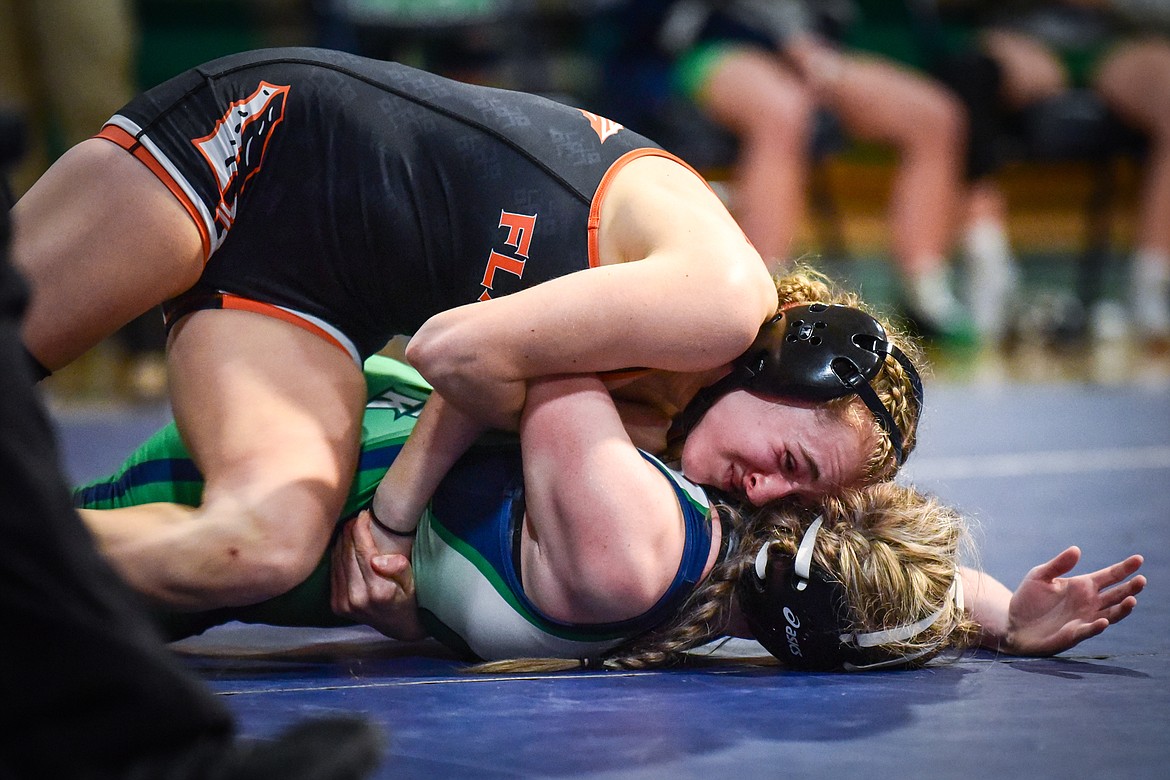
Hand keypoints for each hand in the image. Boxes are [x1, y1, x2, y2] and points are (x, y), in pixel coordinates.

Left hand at [331, 510, 425, 639]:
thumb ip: (399, 568)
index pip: (363, 550)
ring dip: (342, 541)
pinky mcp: (336, 606)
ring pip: (337, 561)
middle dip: (350, 531)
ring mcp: (344, 604)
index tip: (365, 514)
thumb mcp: (413, 582)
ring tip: (350, 528)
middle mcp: (357, 598)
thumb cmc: (411, 599)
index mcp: (378, 591)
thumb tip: (378, 559)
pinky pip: (334, 572)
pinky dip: (337, 556)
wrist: (401, 627)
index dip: (361, 528)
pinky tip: (344, 546)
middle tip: (357, 518)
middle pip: (347, 553)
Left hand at [1002, 547, 1144, 655]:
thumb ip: (1058, 564)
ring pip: (1111, 614)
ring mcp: (1084, 619)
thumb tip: (1076, 549)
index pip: (1109, 576)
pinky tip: (1104, 621)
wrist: (1013, 623)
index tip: (1139, 558)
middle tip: (1141, 579)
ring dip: (1122, 609)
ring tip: (1132, 600)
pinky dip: (1097, 626)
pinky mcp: (1073, 634)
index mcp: (1082, 586)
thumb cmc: (1028, 599)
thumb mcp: (1040, 576)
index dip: (1124, 568)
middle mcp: (1089, 602)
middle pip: (1116, 594)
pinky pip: (1089, 630)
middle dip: (1130, 588)